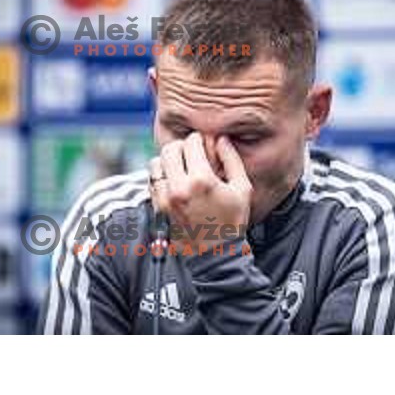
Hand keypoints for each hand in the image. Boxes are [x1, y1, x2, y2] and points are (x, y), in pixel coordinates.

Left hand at [149, 132, 251, 250]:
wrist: (215, 254)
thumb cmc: (233, 222)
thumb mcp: (242, 189)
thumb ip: (232, 160)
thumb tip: (222, 139)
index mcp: (201, 180)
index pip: (191, 143)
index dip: (199, 140)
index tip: (204, 146)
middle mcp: (179, 187)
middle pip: (170, 149)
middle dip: (182, 147)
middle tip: (192, 154)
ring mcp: (165, 199)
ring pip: (156, 163)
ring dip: (168, 161)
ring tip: (182, 168)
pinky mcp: (158, 208)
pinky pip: (152, 181)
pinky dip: (161, 177)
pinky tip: (175, 182)